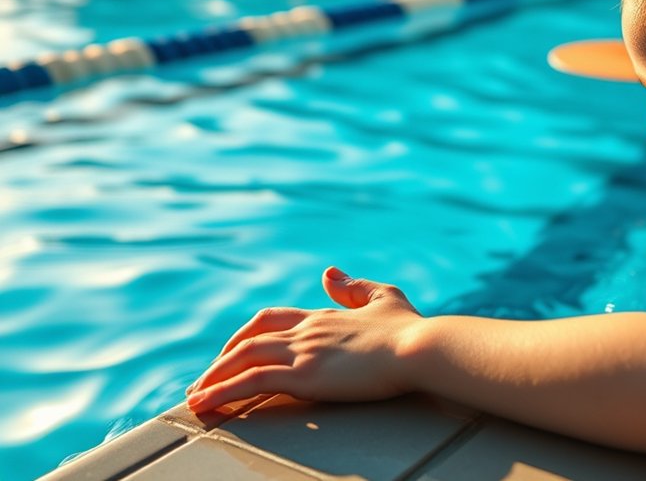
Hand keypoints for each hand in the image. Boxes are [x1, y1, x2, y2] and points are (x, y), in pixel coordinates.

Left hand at [186, 266, 421, 412]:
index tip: (232, 351)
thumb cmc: (410, 327)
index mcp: (323, 315)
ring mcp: (303, 351)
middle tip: (204, 382)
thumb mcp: (385, 296)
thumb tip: (329, 272)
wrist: (420, 346)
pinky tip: (206, 405)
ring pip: (242, 359)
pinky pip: (252, 382)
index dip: (247, 334)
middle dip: (222, 360)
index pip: (271, 320)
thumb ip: (355, 286)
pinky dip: (223, 392)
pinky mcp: (304, 375)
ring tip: (194, 399)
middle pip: (249, 340)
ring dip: (213, 379)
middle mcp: (306, 330)